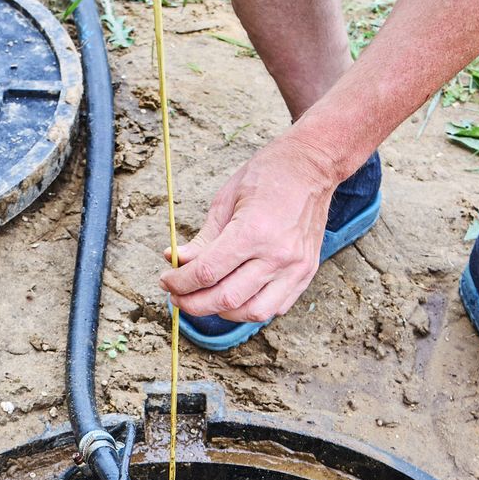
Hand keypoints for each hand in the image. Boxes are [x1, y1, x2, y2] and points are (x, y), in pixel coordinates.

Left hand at [158, 136, 342, 324]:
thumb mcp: (226, 200)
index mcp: (253, 231)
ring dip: (222, 312)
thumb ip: (203, 238)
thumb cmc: (267, 175)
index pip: (207, 272)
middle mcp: (277, 255)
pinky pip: (275, 308)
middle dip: (193, 303)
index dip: (180, 282)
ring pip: (252, 312)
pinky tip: (235, 297)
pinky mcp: (306, 273)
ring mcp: (295, 268)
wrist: (312, 166)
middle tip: (178, 297)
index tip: (166, 280)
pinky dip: (250, 309)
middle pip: (226, 299)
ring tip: (206, 300)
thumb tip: (176, 260)